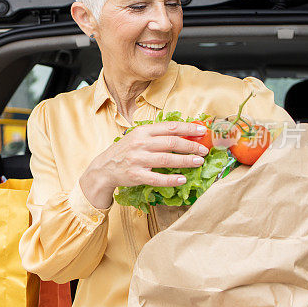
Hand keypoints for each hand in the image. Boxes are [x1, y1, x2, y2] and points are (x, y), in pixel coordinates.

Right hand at [80, 122, 209, 208]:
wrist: (104, 168)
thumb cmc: (124, 151)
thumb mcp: (137, 137)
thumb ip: (156, 135)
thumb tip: (182, 134)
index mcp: (142, 131)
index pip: (169, 127)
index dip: (188, 129)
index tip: (202, 131)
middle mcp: (140, 143)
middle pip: (171, 142)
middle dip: (191, 146)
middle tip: (203, 150)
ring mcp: (138, 159)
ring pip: (167, 159)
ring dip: (185, 160)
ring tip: (198, 162)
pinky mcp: (136, 175)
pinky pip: (157, 178)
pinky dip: (171, 179)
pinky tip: (182, 179)